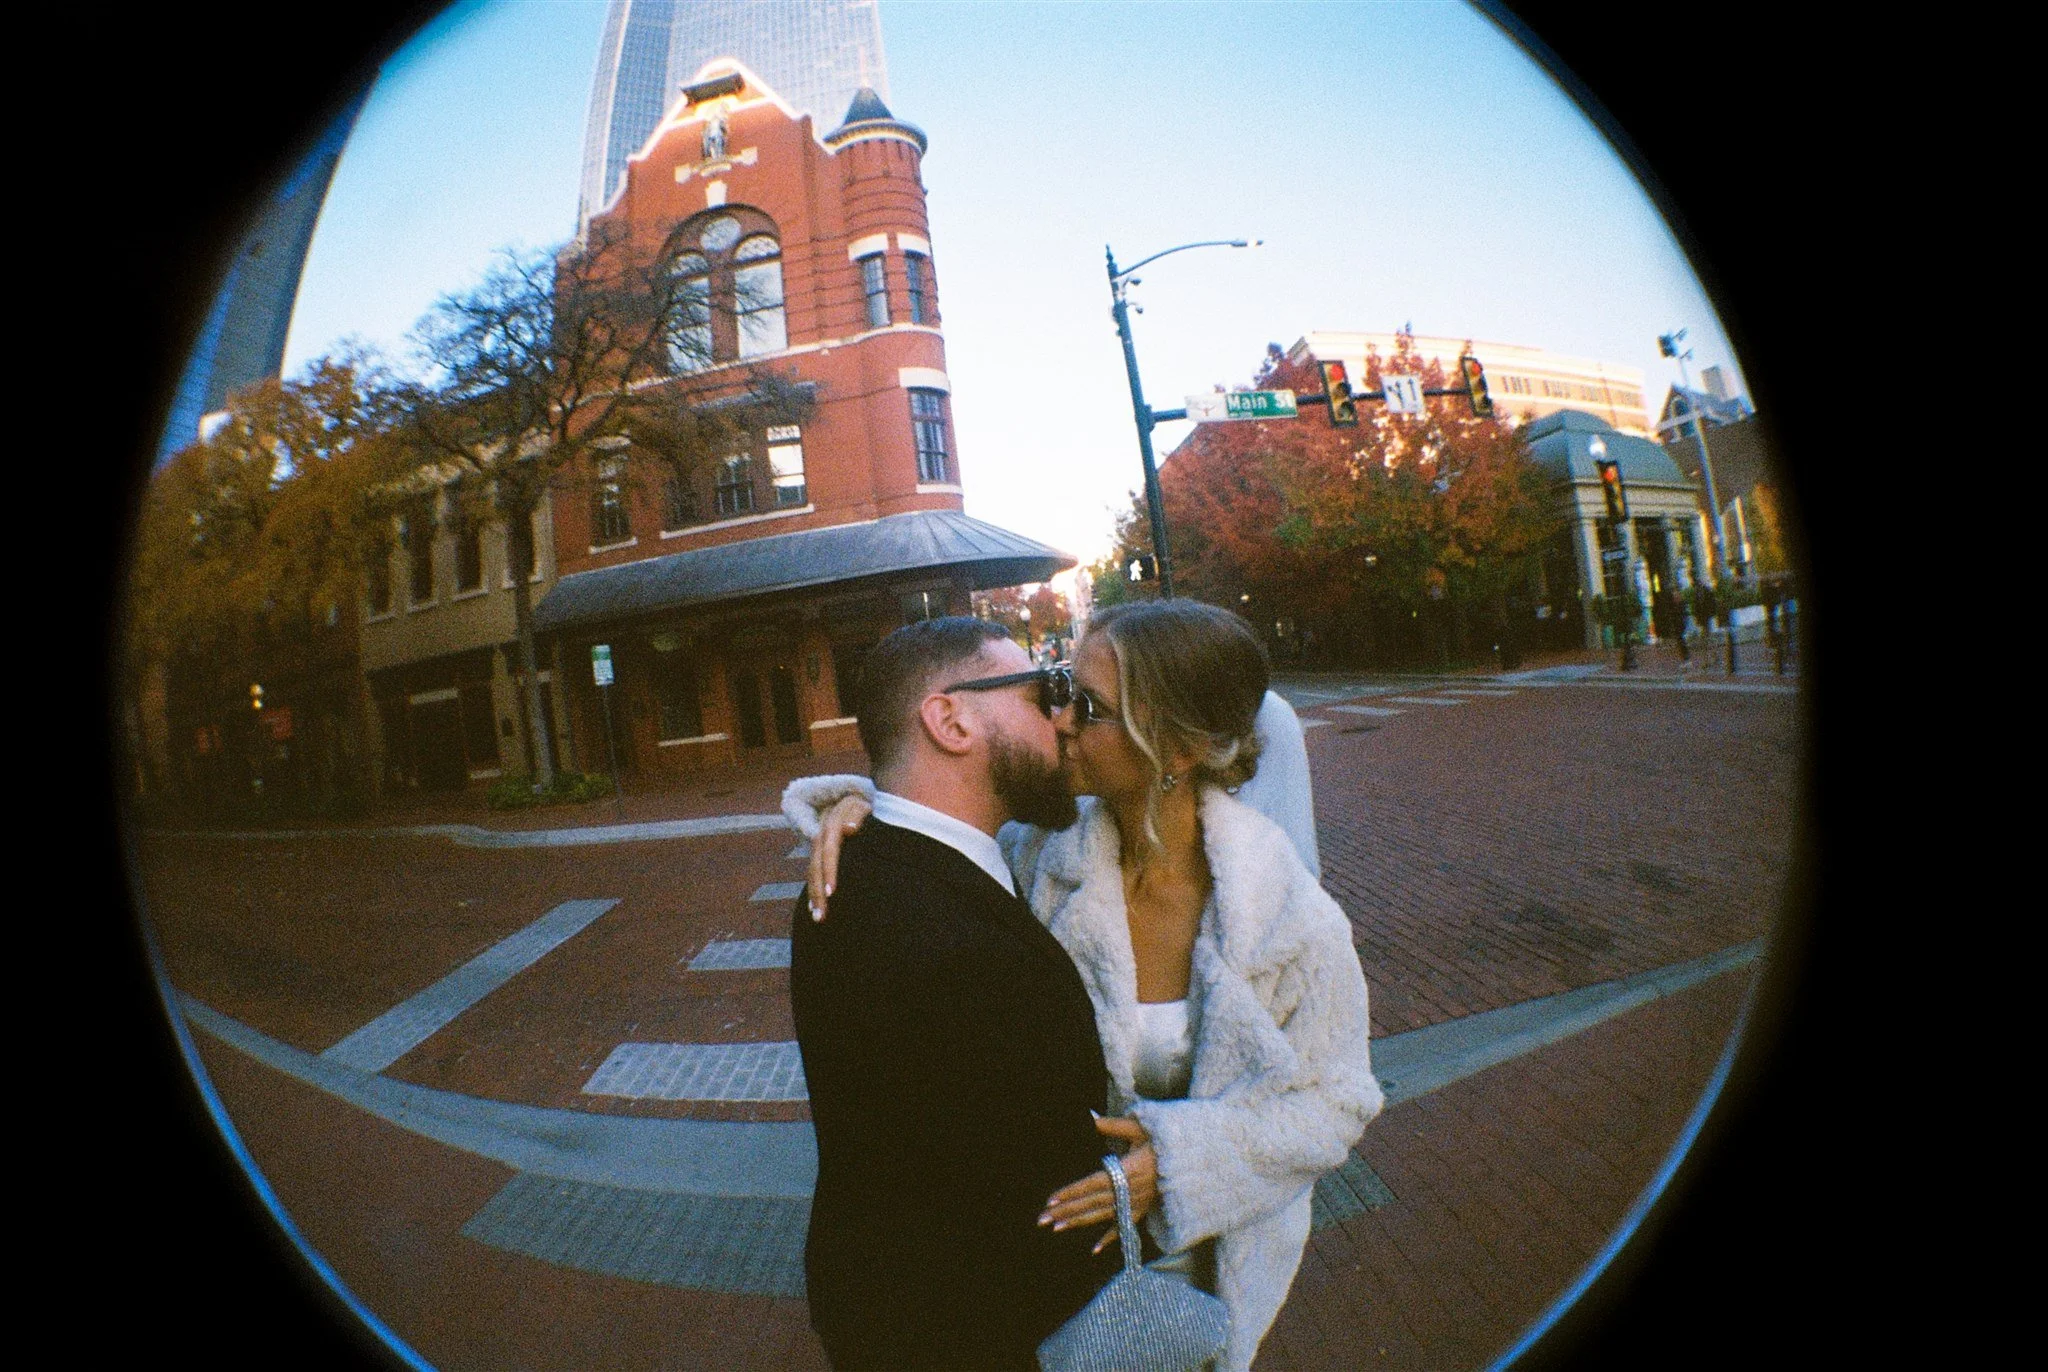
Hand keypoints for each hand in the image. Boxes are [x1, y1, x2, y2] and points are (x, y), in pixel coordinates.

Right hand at [807, 794, 871, 920]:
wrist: (859, 799)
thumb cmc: (870, 807)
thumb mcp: (867, 807)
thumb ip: (858, 815)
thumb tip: (848, 830)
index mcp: (833, 822)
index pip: (828, 850)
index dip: (829, 870)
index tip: (832, 893)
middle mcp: (822, 833)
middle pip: (816, 864)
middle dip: (818, 889)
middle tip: (822, 914)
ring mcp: (820, 842)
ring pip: (812, 869)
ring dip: (814, 894)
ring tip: (818, 917)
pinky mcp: (821, 850)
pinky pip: (814, 871)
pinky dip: (814, 889)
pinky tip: (815, 907)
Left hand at [1037, 1116, 1156, 1254]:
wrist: (1194, 1158)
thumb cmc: (1165, 1139)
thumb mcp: (1140, 1127)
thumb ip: (1113, 1126)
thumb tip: (1091, 1119)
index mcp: (1128, 1169)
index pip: (1093, 1183)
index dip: (1072, 1192)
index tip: (1051, 1199)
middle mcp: (1130, 1190)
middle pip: (1093, 1202)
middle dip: (1066, 1210)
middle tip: (1042, 1219)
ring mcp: (1137, 1202)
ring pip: (1103, 1215)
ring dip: (1079, 1222)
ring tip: (1056, 1227)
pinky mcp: (1144, 1209)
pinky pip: (1125, 1226)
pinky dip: (1110, 1238)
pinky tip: (1094, 1249)